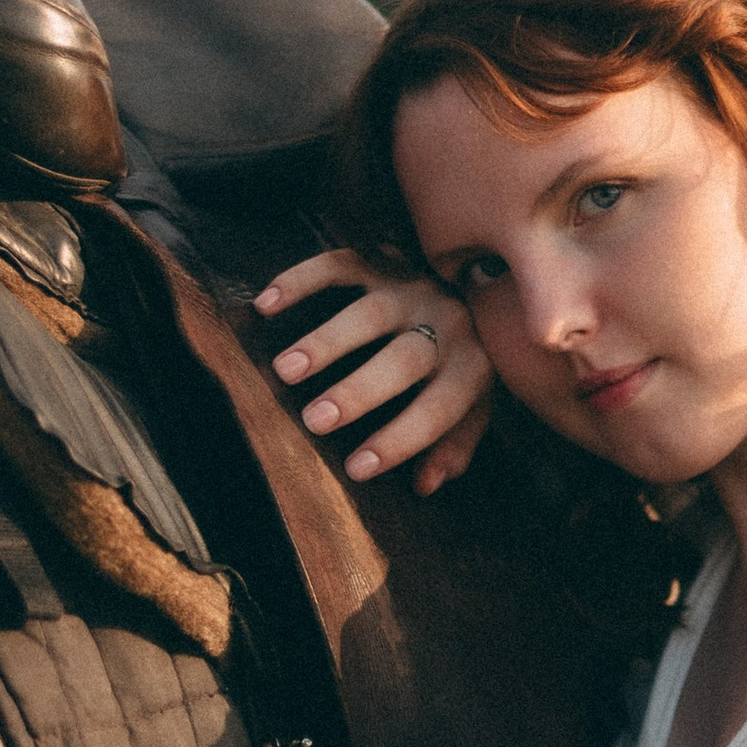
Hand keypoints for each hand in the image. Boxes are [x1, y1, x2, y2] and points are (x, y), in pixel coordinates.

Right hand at [254, 247, 491, 492]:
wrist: (481, 284)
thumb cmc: (462, 364)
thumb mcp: (473, 407)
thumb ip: (453, 446)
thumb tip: (425, 485)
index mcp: (470, 368)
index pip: (437, 411)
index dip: (398, 440)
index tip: (355, 468)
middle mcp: (447, 324)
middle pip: (403, 361)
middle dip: (358, 391)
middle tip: (314, 420)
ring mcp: (412, 288)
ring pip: (370, 312)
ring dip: (327, 342)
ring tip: (285, 370)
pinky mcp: (381, 260)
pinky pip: (340, 265)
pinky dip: (301, 280)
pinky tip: (266, 304)